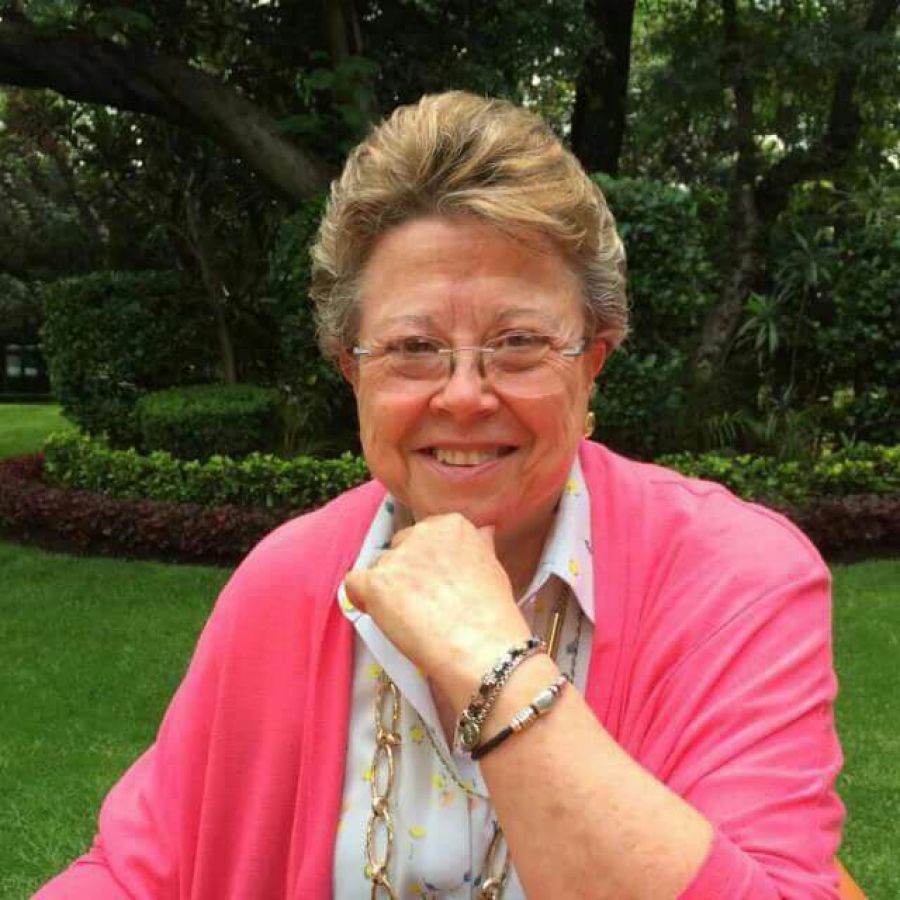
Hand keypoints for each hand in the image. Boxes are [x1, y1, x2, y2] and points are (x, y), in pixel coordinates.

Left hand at [343, 513, 530, 705]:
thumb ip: (479, 545)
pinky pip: (353, 585)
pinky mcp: (377, 584)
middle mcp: (422, 533)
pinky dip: (361, 600)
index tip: (432, 583)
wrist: (483, 649)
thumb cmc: (493, 615)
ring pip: (378, 570)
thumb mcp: (494, 567)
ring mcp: (397, 558)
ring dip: (387, 591)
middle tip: (421, 604)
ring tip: (411, 619)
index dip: (423, 562)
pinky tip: (381, 616)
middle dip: (404, 574)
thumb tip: (483, 532)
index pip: (422, 535)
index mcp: (450, 525)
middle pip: (397, 549)